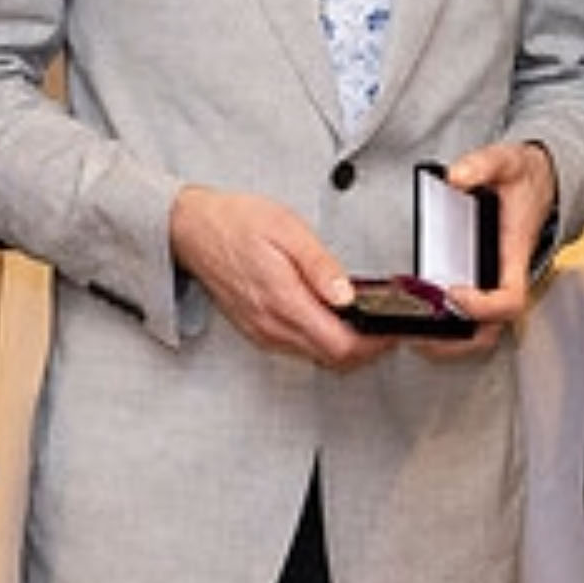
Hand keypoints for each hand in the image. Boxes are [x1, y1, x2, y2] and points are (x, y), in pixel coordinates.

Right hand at [169, 186, 388, 367]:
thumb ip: (320, 265)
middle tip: (386, 325)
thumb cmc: (235, 223)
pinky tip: (333, 319)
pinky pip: (300, 348)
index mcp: (282, 300)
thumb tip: (347, 294)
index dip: (373, 343)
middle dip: (367, 348)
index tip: (391, 330)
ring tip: (365, 318)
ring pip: (318, 356)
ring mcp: (264, 332)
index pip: (340, 345)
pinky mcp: (259, 331)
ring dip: (346, 345)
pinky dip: (324, 341)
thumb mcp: (287, 229)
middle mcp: (272, 325)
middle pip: (333, 359)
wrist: (192, 230)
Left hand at [417, 140, 559, 360]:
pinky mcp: (485, 283)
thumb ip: (481, 165)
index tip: (453, 293)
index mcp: (514, 253)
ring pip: (482, 331)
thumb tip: (454, 177)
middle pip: (492, 329)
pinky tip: (422, 318)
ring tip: (414, 334)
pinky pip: (473, 319)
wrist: (542, 181)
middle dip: (457, 340)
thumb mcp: (507, 161)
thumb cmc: (525, 179)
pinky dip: (448, 327)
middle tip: (421, 333)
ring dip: (450, 341)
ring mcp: (496, 283)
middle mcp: (507, 276)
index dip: (482, 306)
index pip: (509, 299)